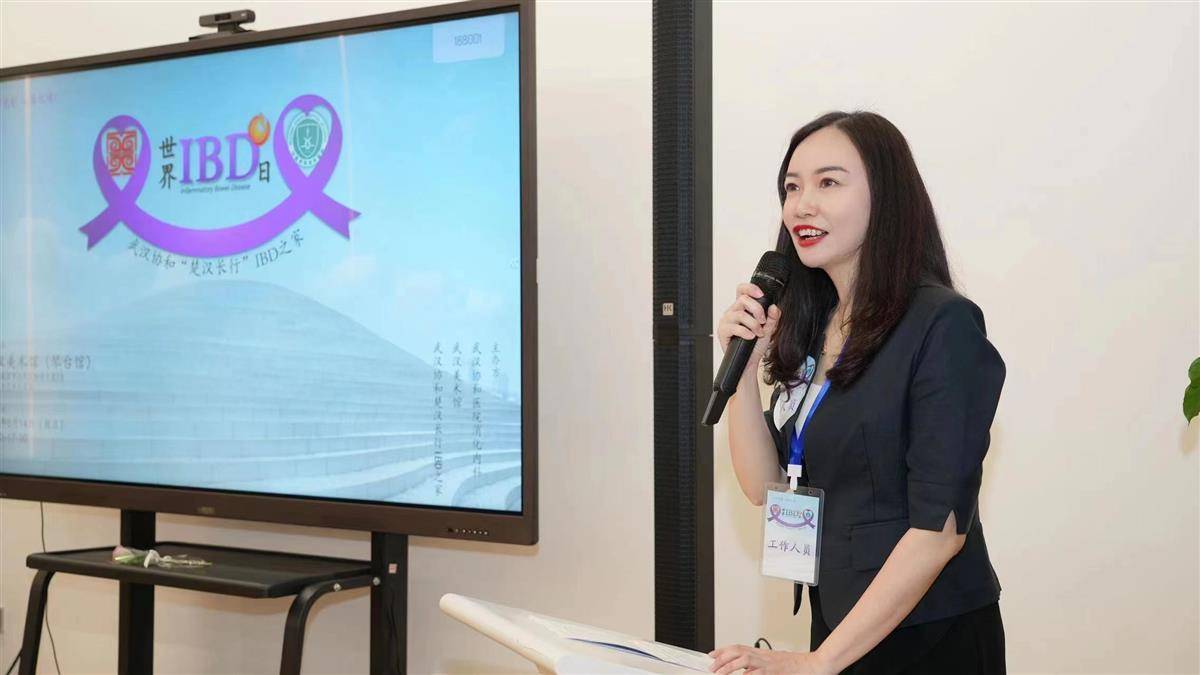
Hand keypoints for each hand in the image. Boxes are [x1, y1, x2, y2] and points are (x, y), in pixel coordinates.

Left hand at [707, 644, 833, 674]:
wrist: (815, 665)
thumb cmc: (797, 666)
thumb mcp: (776, 663)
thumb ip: (761, 665)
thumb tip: (747, 671)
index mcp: (763, 654)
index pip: (739, 648)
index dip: (723, 650)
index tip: (712, 655)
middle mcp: (764, 656)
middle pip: (738, 651)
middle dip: (722, 658)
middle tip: (712, 666)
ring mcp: (769, 663)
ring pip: (744, 660)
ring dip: (729, 666)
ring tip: (719, 673)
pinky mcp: (775, 671)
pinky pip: (757, 673)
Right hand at [716, 282, 780, 361]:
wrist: (749, 362)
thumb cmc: (756, 345)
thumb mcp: (769, 329)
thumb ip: (773, 318)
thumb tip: (774, 307)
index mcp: (742, 307)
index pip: (742, 290)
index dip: (750, 288)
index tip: (761, 294)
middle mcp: (733, 311)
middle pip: (743, 299)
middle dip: (757, 309)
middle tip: (763, 321)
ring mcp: (726, 321)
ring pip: (740, 314)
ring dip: (753, 324)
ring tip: (758, 333)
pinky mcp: (723, 331)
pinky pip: (734, 327)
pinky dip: (745, 332)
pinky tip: (751, 337)